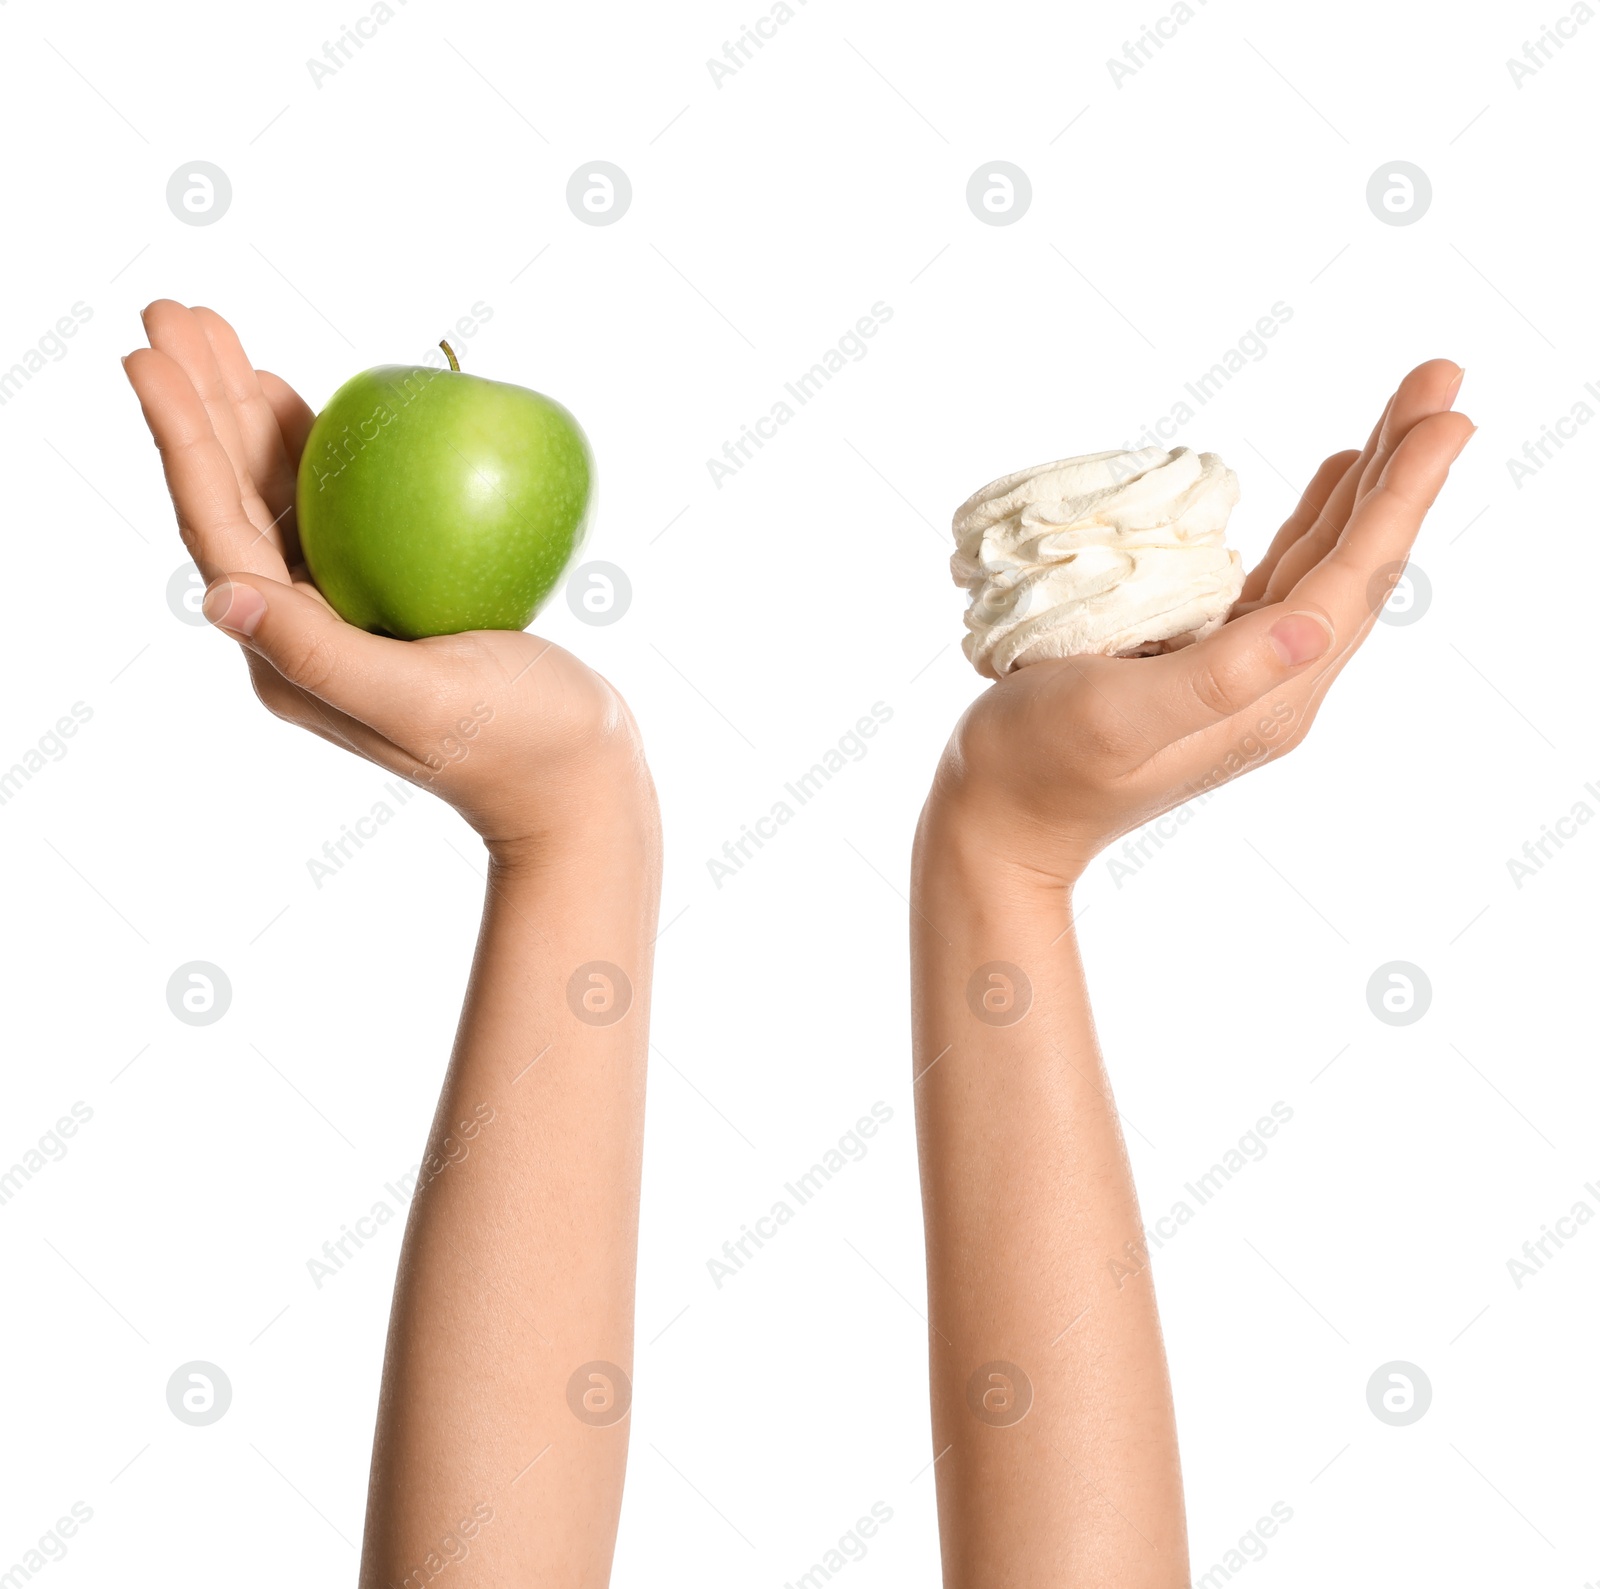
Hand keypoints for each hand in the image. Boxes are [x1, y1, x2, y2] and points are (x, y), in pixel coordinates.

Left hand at [124, 302, 651, 860]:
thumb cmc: (516, 741)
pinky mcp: (384, 600)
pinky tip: (300, 399)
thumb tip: (220, 597)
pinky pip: (331, 509)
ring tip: (214, 333)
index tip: (151, 351)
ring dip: (239, 412)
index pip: (217, 528)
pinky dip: (310, 448)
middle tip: (174, 308)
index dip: (178, 437)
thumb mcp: (422, 701)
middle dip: (194, 402)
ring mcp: (340, 612)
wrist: (576, 776)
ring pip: (272, 495)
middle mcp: (298, 630)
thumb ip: (321, 654)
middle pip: (228, 498)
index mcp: (287, 655)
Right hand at [923, 359, 1472, 887]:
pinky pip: (1284, 582)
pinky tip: (1329, 487)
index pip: (1353, 580)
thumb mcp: (1119, 719)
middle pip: (1357, 565)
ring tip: (1406, 415)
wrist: (999, 821)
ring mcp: (1244, 678)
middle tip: (1441, 379)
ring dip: (1366, 489)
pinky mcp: (1208, 666)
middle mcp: (1273, 686)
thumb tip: (1318, 624)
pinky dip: (1314, 524)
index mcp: (1266, 697)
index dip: (1401, 495)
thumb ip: (1218, 677)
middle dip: (1401, 470)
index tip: (1447, 414)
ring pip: (1325, 566)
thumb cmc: (1038, 766)